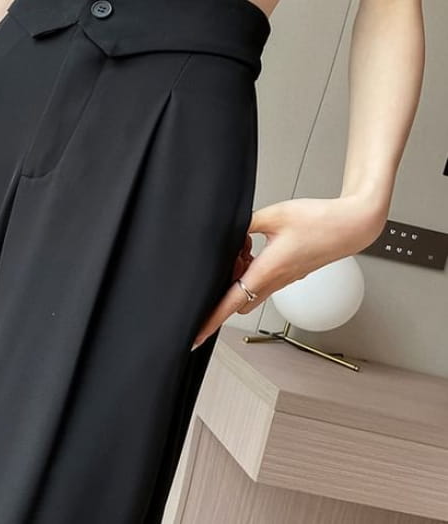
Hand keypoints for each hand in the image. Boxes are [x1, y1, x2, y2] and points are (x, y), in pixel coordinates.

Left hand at [191, 195, 383, 349]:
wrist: (352, 226)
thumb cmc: (320, 221)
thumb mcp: (275, 214)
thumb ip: (245, 222)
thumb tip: (225, 228)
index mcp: (268, 270)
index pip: (232, 302)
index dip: (211, 319)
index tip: (195, 335)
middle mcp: (276, 281)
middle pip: (239, 299)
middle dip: (225, 289)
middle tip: (228, 261)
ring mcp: (285, 280)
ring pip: (252, 290)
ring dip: (241, 275)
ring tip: (246, 247)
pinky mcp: (291, 274)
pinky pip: (264, 280)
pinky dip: (253, 268)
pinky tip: (256, 246)